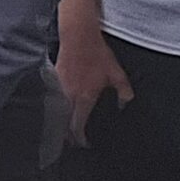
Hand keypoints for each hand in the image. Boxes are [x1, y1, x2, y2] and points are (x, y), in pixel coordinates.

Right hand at [57, 29, 132, 145]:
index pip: (78, 124)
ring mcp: (59, 87)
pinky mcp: (54, 79)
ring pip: (56, 112)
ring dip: (60, 123)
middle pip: (63, 122)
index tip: (84, 144)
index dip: (80, 138)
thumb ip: (123, 91)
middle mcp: (69, 96)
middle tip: (72, 143)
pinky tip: (59, 109)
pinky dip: (56, 108)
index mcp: (84, 97)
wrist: (78, 36)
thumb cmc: (98, 54)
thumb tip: (126, 103)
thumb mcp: (117, 73)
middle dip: (68, 136)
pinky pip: (53, 99)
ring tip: (64, 131)